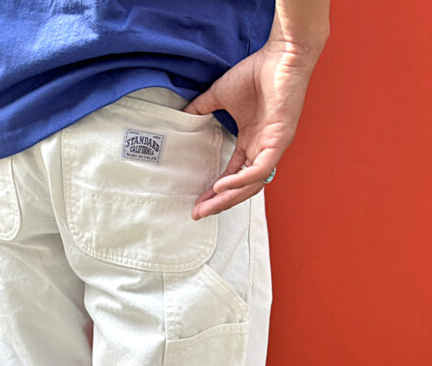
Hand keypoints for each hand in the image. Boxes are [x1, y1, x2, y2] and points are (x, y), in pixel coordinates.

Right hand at [184, 40, 321, 219]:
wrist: (280, 55)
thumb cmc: (256, 73)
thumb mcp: (219, 95)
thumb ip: (200, 109)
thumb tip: (181, 116)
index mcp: (251, 142)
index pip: (232, 175)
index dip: (215, 191)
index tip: (196, 202)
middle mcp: (262, 149)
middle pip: (241, 187)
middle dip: (219, 202)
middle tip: (198, 213)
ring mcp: (272, 147)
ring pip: (252, 185)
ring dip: (229, 198)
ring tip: (207, 206)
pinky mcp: (279, 141)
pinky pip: (260, 170)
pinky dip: (241, 180)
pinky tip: (221, 185)